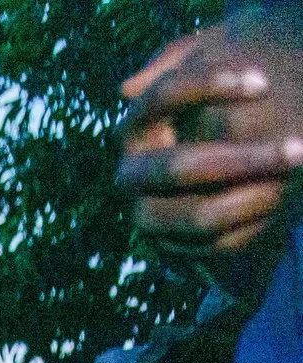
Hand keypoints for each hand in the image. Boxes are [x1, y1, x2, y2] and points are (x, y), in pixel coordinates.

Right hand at [118, 13, 302, 267]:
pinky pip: (214, 245)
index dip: (209, 86)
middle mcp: (131, 175)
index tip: (264, 83)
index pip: (164, 97)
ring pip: (198, 215)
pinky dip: (253, 227)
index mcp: (135, 126)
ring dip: (253, 198)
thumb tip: (129, 89)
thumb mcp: (201, 71)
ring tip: (293, 181)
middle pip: (182, 167)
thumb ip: (176, 62)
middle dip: (245, 160)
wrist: (217, 166)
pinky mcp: (171, 248)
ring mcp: (148, 216)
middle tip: (298, 148)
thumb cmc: (216, 105)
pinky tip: (281, 207)